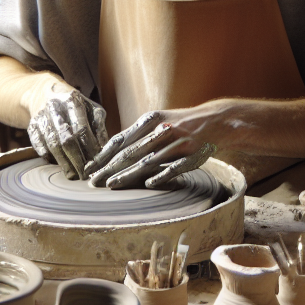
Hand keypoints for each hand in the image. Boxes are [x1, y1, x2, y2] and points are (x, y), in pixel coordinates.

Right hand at [27, 86, 107, 180]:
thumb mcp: (90, 108)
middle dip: (76, 160)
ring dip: (63, 163)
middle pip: (65, 139)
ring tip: (73, 175)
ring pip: (52, 145)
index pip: (81, 128)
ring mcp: (40, 117)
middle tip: (84, 175)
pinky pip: (39, 146)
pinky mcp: (31, 126)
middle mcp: (54, 107)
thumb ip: (99, 126)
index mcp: (72, 101)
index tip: (96, 163)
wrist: (43, 93)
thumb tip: (105, 149)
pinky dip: (49, 157)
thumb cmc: (74, 105)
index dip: (89, 148)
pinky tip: (58, 164)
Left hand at [85, 109, 218, 189]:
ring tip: (111, 185)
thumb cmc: (180, 124)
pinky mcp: (191, 155)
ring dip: (128, 174)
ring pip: (148, 161)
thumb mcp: (158, 121)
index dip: (103, 155)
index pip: (121, 139)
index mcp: (150, 119)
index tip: (89, 168)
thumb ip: (138, 134)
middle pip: (130, 152)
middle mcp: (161, 130)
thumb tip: (111, 149)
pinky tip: (148, 184)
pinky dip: (161, 175)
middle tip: (93, 181)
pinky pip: (174, 167)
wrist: (216, 120)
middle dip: (109, 168)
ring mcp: (177, 143)